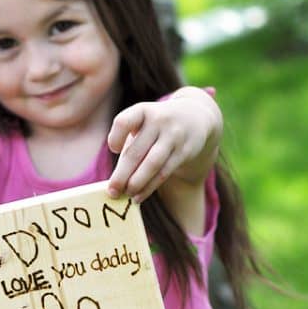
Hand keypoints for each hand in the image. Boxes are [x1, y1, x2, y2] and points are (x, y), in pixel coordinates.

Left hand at [107, 88, 221, 202]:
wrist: (195, 118)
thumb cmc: (156, 126)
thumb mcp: (143, 124)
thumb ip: (129, 145)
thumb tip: (116, 181)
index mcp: (142, 111)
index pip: (124, 122)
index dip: (115, 138)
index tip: (114, 149)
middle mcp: (158, 121)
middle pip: (136, 152)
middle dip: (121, 175)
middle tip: (112, 192)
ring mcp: (173, 136)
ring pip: (152, 165)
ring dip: (136, 183)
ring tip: (126, 195)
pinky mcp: (184, 152)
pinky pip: (164, 173)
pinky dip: (149, 187)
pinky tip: (138, 197)